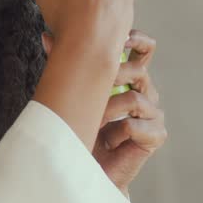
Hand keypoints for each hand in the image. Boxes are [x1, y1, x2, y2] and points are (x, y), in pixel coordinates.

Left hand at [42, 29, 167, 197]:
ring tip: (94, 123)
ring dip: (107, 111)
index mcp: (130, 79)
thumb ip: (65, 64)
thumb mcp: (71, 92)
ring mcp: (153, 114)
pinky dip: (116, 132)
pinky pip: (134, 124)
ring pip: (133, 98)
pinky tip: (110, 142)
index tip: (122, 37)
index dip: (138, 40)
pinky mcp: (156, 135)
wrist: (84, 167)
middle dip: (111, 78)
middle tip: (91, 93)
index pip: (144, 50)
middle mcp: (146, 93)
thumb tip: (46, 35)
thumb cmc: (79, 128)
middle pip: (139, 71)